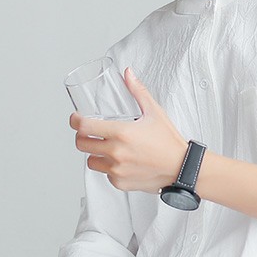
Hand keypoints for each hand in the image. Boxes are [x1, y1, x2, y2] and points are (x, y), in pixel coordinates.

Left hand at [71, 67, 187, 192]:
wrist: (181, 168)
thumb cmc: (169, 142)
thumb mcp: (154, 112)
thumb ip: (138, 91)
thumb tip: (128, 74)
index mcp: (121, 133)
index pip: (84, 126)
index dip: (75, 121)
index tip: (76, 118)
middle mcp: (116, 153)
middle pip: (81, 144)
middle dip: (82, 136)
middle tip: (89, 132)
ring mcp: (116, 170)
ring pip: (91, 160)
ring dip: (95, 153)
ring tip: (107, 148)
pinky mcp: (119, 183)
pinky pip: (105, 174)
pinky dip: (109, 168)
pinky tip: (120, 161)